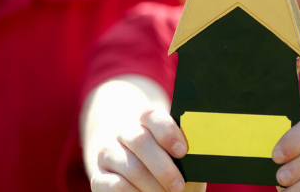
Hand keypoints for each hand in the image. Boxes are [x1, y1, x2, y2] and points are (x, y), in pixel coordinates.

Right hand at [90, 105, 205, 191]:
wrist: (145, 183)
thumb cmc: (171, 167)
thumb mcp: (180, 158)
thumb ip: (189, 154)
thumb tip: (201, 149)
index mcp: (146, 120)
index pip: (151, 114)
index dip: (167, 131)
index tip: (183, 151)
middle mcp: (124, 131)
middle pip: (140, 140)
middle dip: (163, 167)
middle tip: (178, 186)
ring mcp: (108, 153)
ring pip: (131, 167)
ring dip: (152, 187)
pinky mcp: (98, 177)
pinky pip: (115, 187)